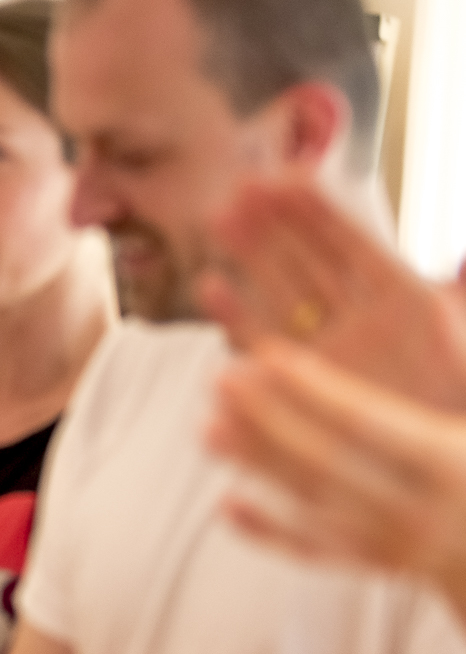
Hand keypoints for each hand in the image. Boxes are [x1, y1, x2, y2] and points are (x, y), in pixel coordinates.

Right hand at [199, 179, 465, 410]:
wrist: (448, 477)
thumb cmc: (458, 400)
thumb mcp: (453, 338)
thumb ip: (442, 307)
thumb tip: (451, 274)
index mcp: (408, 302)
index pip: (355, 244)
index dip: (320, 210)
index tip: (286, 175)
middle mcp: (363, 320)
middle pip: (311, 258)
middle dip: (277, 221)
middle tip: (243, 187)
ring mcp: (328, 349)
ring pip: (282, 290)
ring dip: (250, 255)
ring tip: (221, 218)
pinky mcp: (300, 381)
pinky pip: (262, 342)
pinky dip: (235, 317)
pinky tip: (212, 287)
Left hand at [208, 338, 465, 598]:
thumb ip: (451, 352)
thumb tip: (440, 287)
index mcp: (448, 459)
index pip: (369, 420)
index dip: (315, 388)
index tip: (267, 354)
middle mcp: (419, 506)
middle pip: (328, 460)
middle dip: (268, 419)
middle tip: (218, 378)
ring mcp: (394, 542)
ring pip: (313, 502)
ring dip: (256, 465)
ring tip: (206, 430)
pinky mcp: (377, 566)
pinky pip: (314, 553)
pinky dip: (268, 531)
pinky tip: (224, 503)